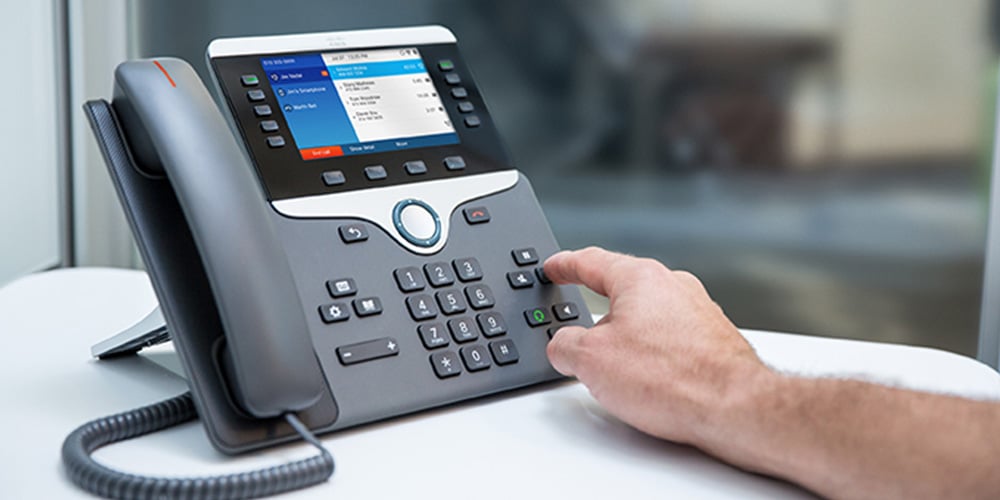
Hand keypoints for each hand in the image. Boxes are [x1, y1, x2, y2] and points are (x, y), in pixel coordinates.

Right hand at [544, 247, 771, 444]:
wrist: (734, 407)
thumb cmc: (673, 378)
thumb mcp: (590, 360)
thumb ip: (564, 345)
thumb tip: (564, 346)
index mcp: (640, 277)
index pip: (590, 261)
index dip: (565, 265)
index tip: (555, 265)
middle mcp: (673, 286)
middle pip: (622, 293)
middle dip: (598, 316)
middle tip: (580, 334)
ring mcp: (698, 311)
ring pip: (647, 319)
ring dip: (629, 343)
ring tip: (620, 375)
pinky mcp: (714, 339)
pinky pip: (670, 340)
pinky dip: (654, 358)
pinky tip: (651, 384)